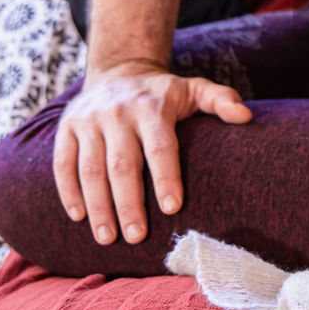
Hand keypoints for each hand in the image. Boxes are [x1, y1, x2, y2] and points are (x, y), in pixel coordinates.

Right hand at [53, 63, 252, 244]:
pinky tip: (79, 217)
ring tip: (108, 238)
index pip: (160, 147)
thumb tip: (245, 116)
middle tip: (136, 237)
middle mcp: (118, 113)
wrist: (119, 71)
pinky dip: (69, 191)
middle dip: (128, 204)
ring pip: (90, 169)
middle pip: (122, 165)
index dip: (166, 178)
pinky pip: (63, 163)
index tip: (173, 208)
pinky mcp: (68, 127)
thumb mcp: (194, 89)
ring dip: (98, 206)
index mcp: (152, 107)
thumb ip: (221, 100)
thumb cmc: (164, 94)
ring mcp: (89, 120)